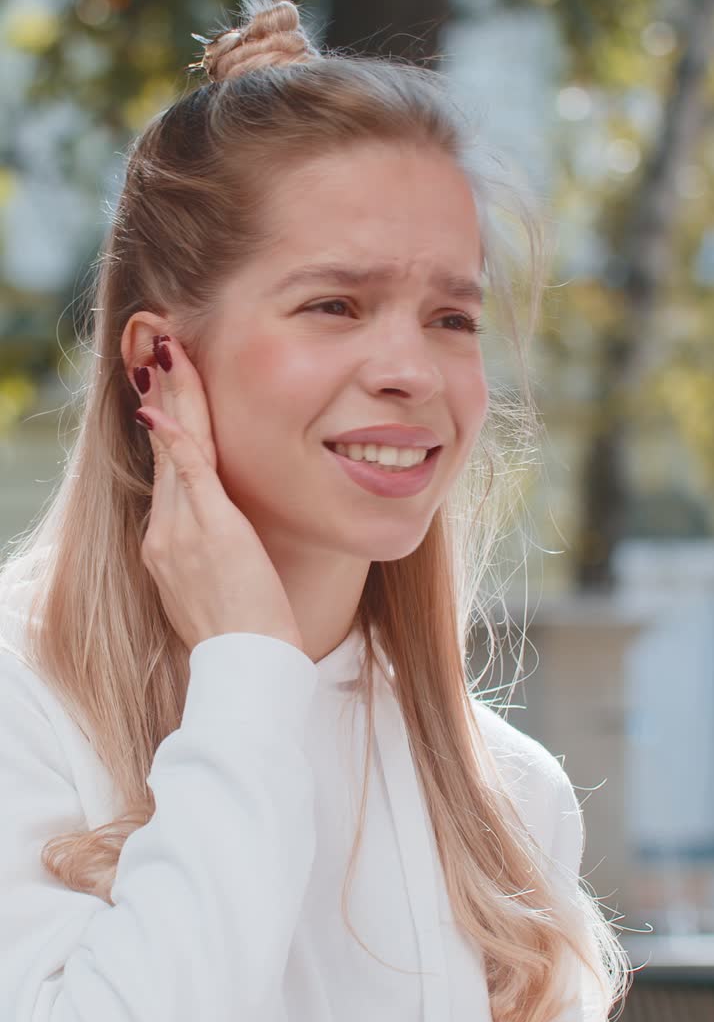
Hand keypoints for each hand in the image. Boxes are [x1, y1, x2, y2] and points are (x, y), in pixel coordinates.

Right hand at [130, 334, 303, 655]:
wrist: (245, 669)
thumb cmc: (243, 637)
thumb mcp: (216, 591)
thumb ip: (212, 556)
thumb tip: (225, 542)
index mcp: (165, 548)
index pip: (167, 476)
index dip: (166, 431)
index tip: (163, 395)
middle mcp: (164, 536)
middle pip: (165, 454)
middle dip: (164, 399)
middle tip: (160, 352)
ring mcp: (182, 532)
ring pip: (175, 451)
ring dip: (175, 399)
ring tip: (171, 355)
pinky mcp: (210, 530)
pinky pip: (190, 472)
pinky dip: (178, 435)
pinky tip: (166, 405)